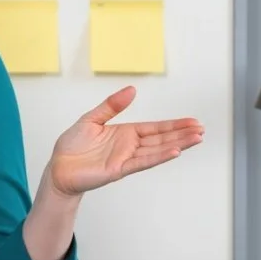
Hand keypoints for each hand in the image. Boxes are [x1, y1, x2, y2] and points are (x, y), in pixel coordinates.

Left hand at [46, 85, 203, 197]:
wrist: (58, 167)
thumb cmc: (72, 146)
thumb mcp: (91, 119)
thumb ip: (112, 106)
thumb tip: (132, 90)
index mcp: (125, 133)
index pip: (155, 128)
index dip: (174, 125)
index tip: (193, 121)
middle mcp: (129, 146)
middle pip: (161, 139)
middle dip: (182, 134)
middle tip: (202, 130)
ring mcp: (126, 158)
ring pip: (156, 150)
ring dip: (177, 145)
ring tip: (196, 139)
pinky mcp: (118, 169)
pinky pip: (142, 162)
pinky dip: (158, 157)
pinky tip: (174, 152)